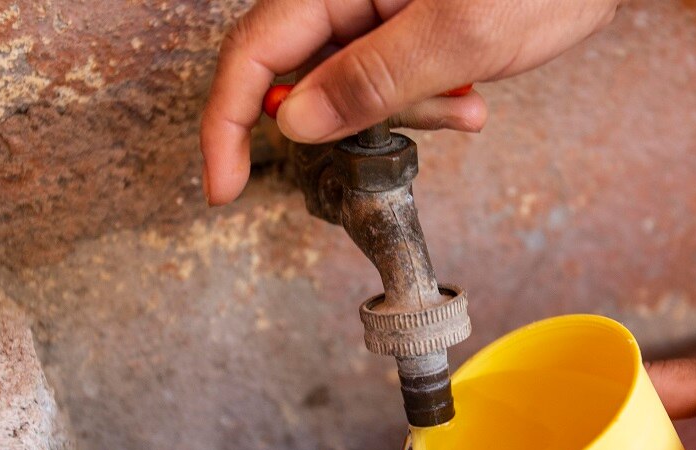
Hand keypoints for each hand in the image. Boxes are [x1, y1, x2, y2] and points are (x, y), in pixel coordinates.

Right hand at [200, 0, 622, 203]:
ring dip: (407, 117)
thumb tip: (295, 122)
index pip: (255, 54)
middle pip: (303, 78)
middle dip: (350, 124)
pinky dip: (430, 105)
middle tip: (405, 131)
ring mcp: (379, 13)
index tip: (223, 186)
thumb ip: (371, 78)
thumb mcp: (458, 33)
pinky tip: (472, 100)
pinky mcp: (409, 30)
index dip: (229, 123)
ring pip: (354, 92)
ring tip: (465, 105)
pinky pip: (394, 85)